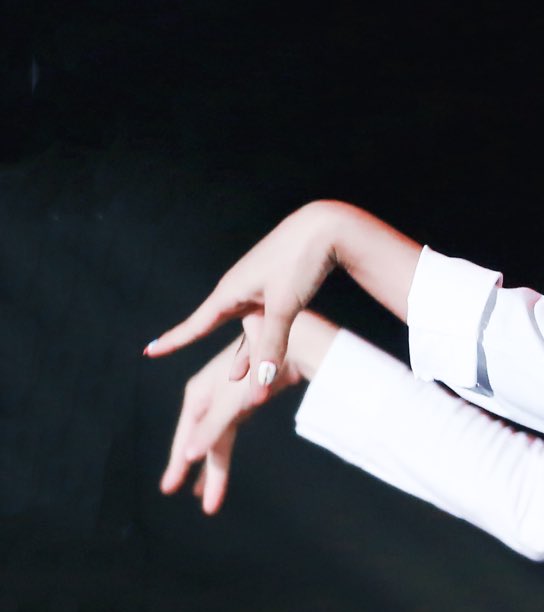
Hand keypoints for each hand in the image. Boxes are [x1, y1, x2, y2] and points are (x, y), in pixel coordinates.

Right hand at [145, 201, 368, 397]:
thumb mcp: (284, 307)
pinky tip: (267, 343)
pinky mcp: (276, 283)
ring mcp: (257, 284)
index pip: (196, 324)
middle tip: (161, 349)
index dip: (174, 341)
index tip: (149, 351)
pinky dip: (262, 335)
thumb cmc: (301, 262)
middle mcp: (238, 287)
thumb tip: (260, 383)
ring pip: (243, 324)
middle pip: (212, 323)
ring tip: (235, 374)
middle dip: (192, 339)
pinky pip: (261, 315)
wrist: (326, 228)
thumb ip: (272, 346)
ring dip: (242, 349)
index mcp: (231, 291)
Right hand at [160, 312, 337, 512]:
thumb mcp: (231, 403)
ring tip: (208, 498)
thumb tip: (188, 456)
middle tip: (194, 500)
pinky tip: (219, 467)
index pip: (186, 437)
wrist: (290, 346)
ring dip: (215, 469)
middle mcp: (208, 398)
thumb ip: (211, 429)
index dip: (178, 463)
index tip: (168, 488)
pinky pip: (230, 433)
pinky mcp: (245, 402)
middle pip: (201, 442)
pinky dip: (225, 452)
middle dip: (198, 472)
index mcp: (198, 396)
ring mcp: (226, 400)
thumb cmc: (258, 370)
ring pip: (218, 441)